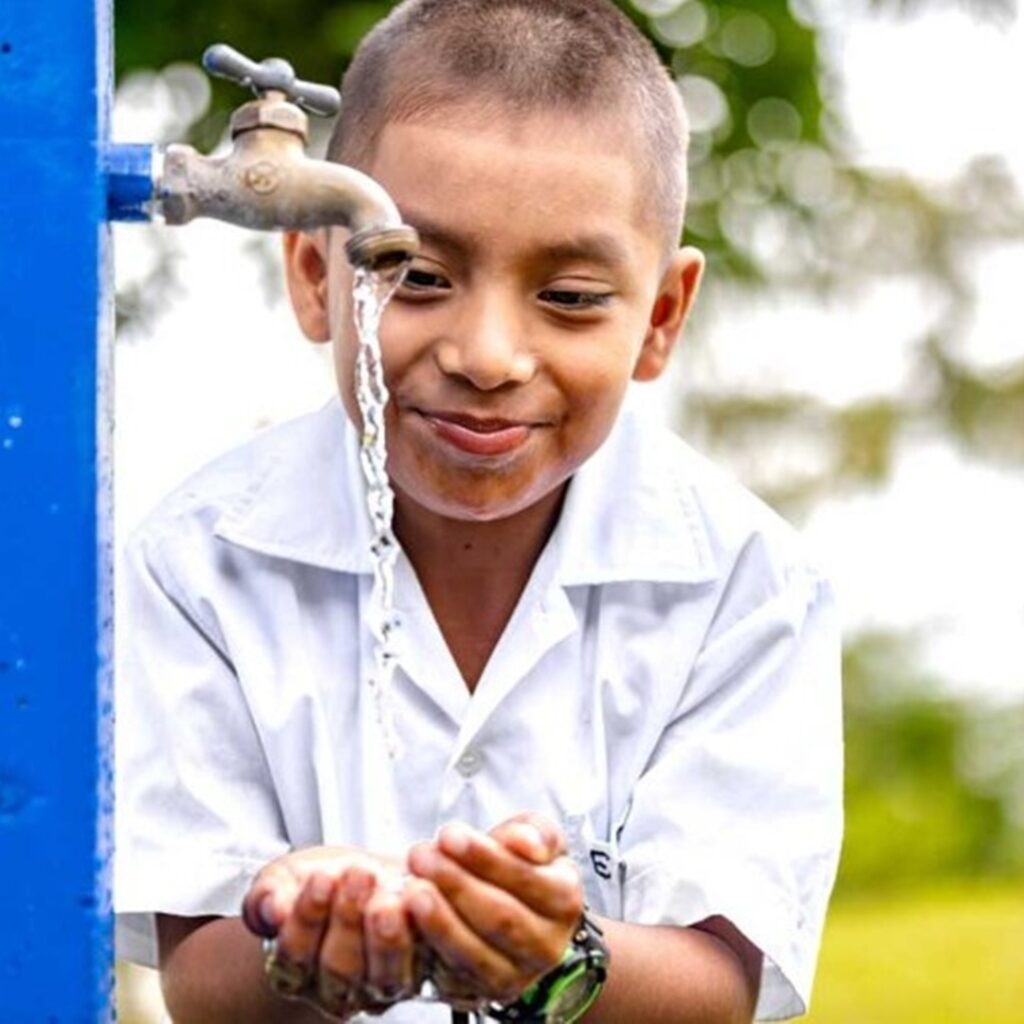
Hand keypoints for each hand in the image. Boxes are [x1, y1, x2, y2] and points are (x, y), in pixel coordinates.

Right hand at [242, 846, 423, 1017]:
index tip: (322, 878)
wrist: (365, 878)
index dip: (308, 918)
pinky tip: (420, 901)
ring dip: (387, 935)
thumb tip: (272, 908)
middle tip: (360, 875)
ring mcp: (380, 985)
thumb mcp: (284, 878)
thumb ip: (268, 895)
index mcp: (294, 970)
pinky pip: (426, 963)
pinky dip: (425, 934)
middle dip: (349, 918)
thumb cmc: (320, 880)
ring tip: (388, 894)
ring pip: (383, 975)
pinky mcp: (421, 972)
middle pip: (339, 968)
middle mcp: (336, 989)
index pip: (294, 957)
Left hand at [405, 813, 583, 1008]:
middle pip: (499, 917)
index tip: (450, 835)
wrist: (522, 915)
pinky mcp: (479, 994)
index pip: (525, 879)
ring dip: (438, 920)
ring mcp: (513, 975)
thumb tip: (525, 844)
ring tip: (412, 887)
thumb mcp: (538, 838)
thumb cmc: (525, 869)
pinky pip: (450, 976)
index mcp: (564, 900)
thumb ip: (535, 833)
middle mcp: (545, 946)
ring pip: (474, 953)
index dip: (485, 857)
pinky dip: (427, 948)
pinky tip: (408, 920)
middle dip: (455, 884)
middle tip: (421, 856)